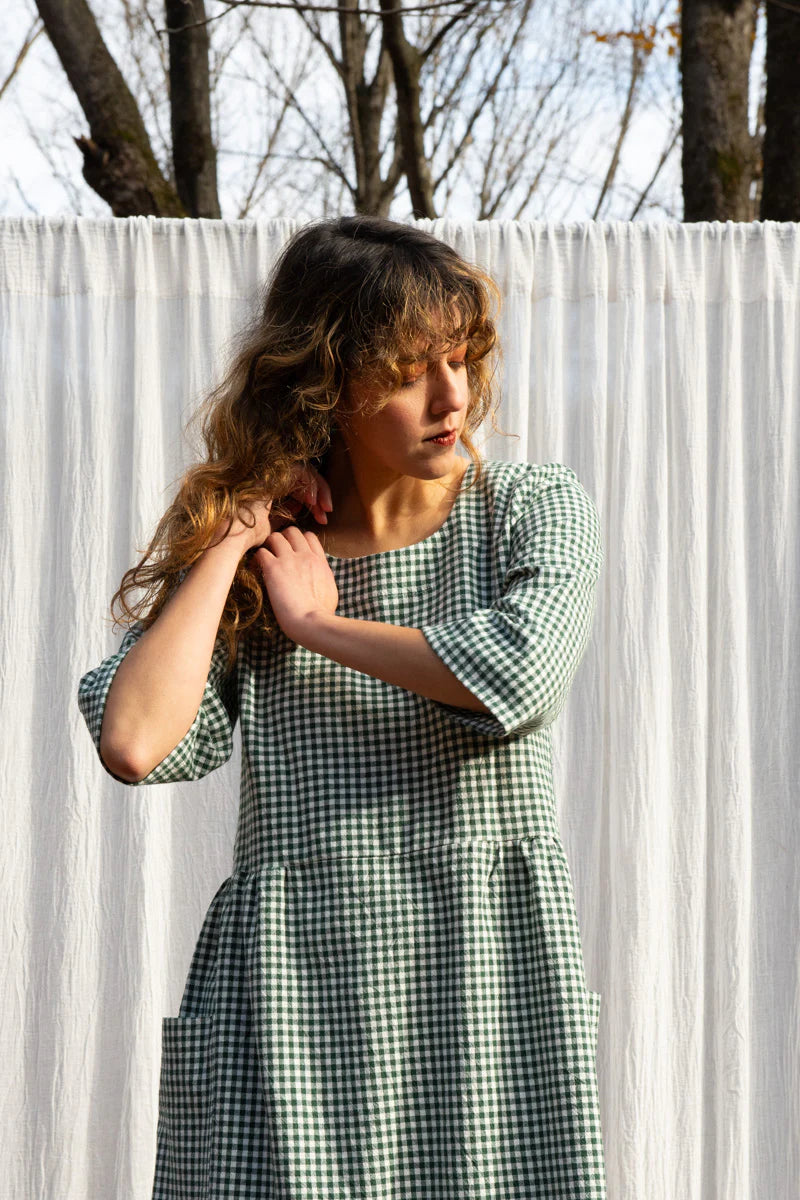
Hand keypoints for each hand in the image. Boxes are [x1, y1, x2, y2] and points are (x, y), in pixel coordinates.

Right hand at [221, 463, 332, 551]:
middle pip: (305, 480)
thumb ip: (284, 515)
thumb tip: (298, 507)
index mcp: (272, 489)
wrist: (235, 535)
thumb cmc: (248, 536)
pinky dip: (309, 485)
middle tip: (328, 511)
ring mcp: (272, 473)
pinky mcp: (273, 471)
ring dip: (318, 490)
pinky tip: (313, 502)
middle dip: (320, 496)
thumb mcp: (271, 526)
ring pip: (305, 473)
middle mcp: (272, 478)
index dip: (314, 504)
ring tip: (325, 508)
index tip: (323, 519)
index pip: (300, 490)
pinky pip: (300, 471)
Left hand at [253, 525, 338, 640]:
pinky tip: (256, 570)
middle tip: (275, 553)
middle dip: (282, 539)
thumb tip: (320, 580)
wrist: (311, 621)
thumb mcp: (330, 591)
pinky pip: (260, 552)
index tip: (293, 551)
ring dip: (268, 546)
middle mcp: (305, 555)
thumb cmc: (322, 614)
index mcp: (320, 561)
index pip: (309, 536)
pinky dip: (256, 559)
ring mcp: (289, 560)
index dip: (299, 540)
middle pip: (291, 531)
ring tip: (264, 560)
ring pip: (274, 537)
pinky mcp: (273, 568)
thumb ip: (323, 578)